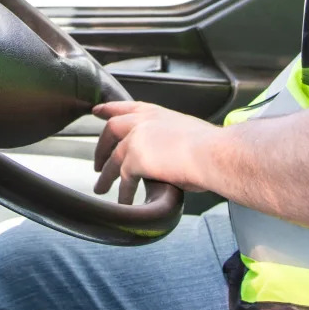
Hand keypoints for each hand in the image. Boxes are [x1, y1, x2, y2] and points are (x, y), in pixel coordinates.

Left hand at [92, 101, 217, 203]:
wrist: (212, 154)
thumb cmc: (209, 146)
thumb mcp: (185, 132)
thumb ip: (168, 139)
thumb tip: (167, 156)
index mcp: (155, 113)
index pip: (125, 107)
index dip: (109, 109)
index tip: (98, 110)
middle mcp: (142, 122)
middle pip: (111, 130)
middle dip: (101, 147)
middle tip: (96, 160)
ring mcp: (135, 140)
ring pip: (113, 160)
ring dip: (106, 176)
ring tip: (101, 188)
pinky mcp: (134, 160)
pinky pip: (124, 181)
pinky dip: (124, 193)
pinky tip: (124, 202)